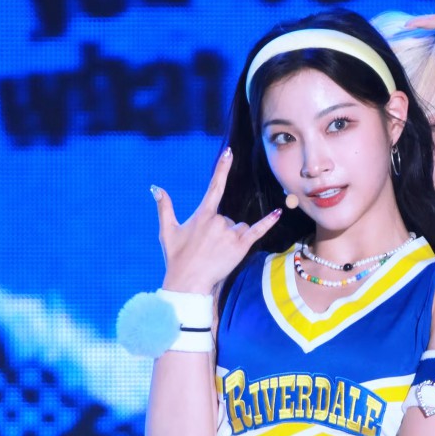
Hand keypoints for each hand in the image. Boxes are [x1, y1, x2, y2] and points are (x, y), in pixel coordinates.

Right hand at [153, 149, 281, 294]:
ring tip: (218, 254)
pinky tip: (278, 212)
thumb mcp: (167, 232)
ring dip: (233, 237)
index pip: (215, 186)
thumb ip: (165, 207)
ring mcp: (230, 233)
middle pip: (228, 218)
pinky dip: (268, 222)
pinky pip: (257, 230)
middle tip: (208, 249)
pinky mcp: (240, 246)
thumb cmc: (176, 259)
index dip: (222, 169)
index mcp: (203, 214)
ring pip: (239, 227)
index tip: (229, 152)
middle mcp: (218, 221)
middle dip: (221, 231)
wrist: (187, 283)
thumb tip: (156, 188)